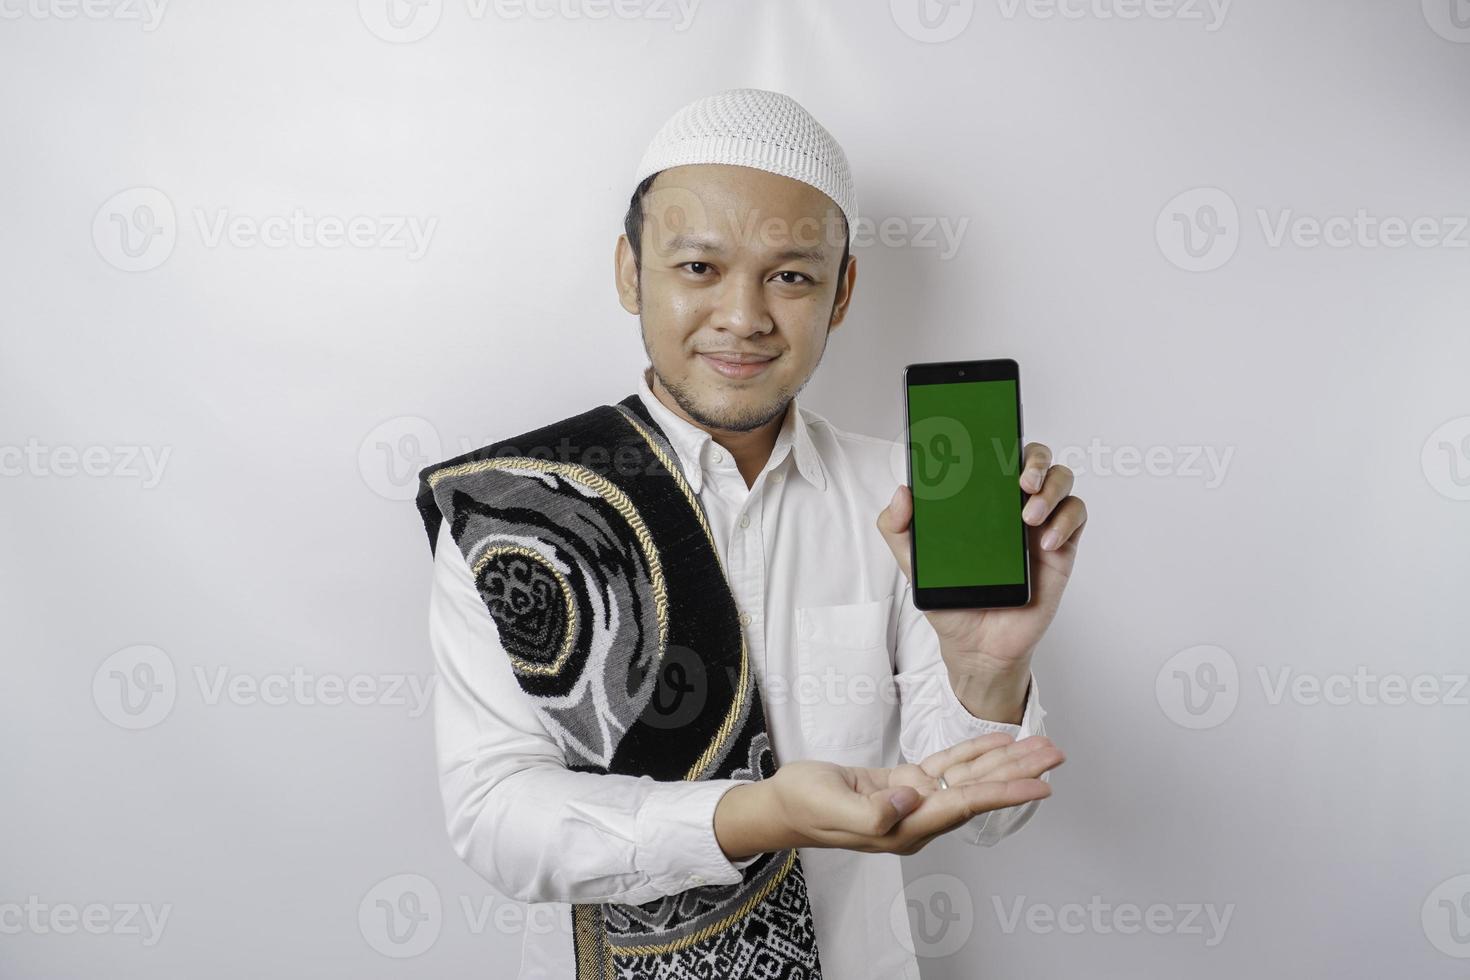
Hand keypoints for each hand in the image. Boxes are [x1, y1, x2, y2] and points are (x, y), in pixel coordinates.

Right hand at [714, 733, 1064, 859]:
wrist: (781, 805)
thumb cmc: (802, 806)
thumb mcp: (833, 806)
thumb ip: (872, 812)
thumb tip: (911, 799)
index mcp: (905, 827)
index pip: (965, 805)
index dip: (1004, 793)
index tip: (1040, 784)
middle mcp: (917, 817)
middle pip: (978, 791)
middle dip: (1018, 773)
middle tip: (1054, 756)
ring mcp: (911, 801)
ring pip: (967, 778)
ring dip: (1003, 761)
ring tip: (1038, 747)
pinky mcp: (902, 785)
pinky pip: (945, 767)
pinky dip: (971, 754)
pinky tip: (995, 745)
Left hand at [876, 442, 1086, 678]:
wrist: (978, 645)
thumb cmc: (952, 598)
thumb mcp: (914, 562)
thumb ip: (897, 528)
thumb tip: (903, 492)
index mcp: (981, 499)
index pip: (995, 453)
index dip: (999, 435)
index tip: (993, 435)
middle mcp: (1013, 504)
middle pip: (1037, 457)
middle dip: (1034, 458)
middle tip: (1020, 481)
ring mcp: (1040, 523)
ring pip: (1062, 479)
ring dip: (1050, 488)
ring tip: (1028, 516)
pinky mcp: (1062, 546)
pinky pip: (1076, 515)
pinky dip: (1065, 521)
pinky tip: (1045, 542)